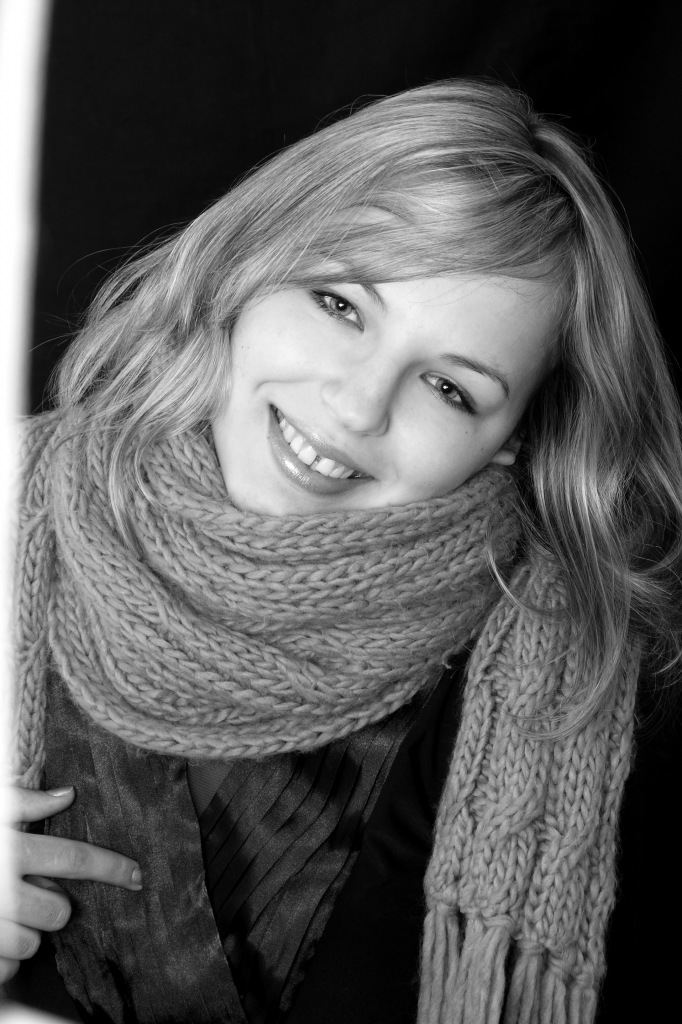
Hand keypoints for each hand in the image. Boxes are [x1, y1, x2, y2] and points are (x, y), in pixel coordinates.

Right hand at [0, 785, 141, 983]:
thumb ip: (23, 801)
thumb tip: (67, 794)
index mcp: (9, 852)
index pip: (74, 860)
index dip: (112, 868)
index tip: (137, 875)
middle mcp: (0, 892)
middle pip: (59, 911)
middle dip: (53, 904)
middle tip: (27, 891)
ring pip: (34, 944)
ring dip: (25, 931)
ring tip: (0, 912)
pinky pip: (7, 969)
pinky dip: (1, 956)